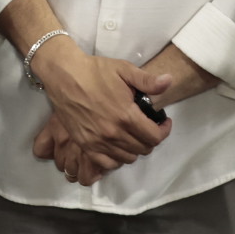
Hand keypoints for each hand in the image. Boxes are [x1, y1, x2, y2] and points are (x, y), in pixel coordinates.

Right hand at [28, 41, 172, 185]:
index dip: (164, 131)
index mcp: (126, 116)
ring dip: (136, 149)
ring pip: (127, 158)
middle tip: (149, 127)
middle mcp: (113, 133)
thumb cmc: (95, 71)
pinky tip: (118, 146)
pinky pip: (107, 163)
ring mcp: (98, 142)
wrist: (65, 75)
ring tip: (134, 135)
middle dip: (151, 139)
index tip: (163, 122)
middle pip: (143, 149)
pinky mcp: (85, 145)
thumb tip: (169, 82)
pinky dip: (117, 158)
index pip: (154, 137)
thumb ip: (148, 81)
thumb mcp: (124, 69)